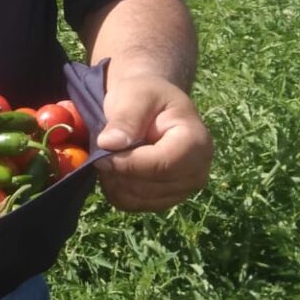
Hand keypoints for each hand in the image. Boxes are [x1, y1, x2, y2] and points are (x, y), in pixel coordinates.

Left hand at [93, 73, 212, 211]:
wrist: (150, 106)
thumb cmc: (146, 96)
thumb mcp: (136, 95)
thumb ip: (125, 118)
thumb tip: (109, 144)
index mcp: (196, 142)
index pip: (163, 165)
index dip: (128, 162)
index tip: (102, 149)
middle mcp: (197, 171)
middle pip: (150, 186)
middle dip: (119, 169)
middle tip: (103, 146)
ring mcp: (183, 190)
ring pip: (138, 198)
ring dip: (115, 179)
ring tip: (112, 153)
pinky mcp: (164, 200)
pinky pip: (132, 204)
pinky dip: (116, 189)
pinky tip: (115, 167)